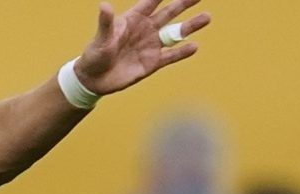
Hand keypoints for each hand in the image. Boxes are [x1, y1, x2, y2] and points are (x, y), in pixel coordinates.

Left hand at [76, 0, 210, 95]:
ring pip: (174, 33)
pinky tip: (194, 46)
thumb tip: (104, 5)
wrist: (93, 80)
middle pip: (169, 13)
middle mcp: (145, 29)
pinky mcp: (152, 63)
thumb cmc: (94, 55)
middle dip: (184, 3)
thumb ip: (106, 23)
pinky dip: (182, 52)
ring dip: (190, 26)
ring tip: (206, 17)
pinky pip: (170, 56)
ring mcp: (150, 46)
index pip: (152, 1)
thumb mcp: (101, 39)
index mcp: (133, 19)